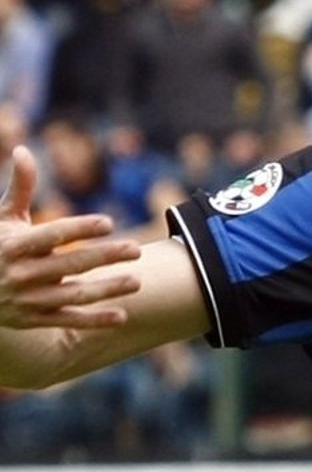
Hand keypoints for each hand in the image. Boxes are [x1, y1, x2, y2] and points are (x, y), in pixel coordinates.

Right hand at [0, 146, 139, 328]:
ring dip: (106, 290)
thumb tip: (23, 150)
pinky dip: (94, 321)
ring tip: (138, 281)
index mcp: (13, 246)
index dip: (80, 228)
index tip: (108, 222)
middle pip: (69, 264)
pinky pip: (67, 321)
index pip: (52, 235)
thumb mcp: (3, 218)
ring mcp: (26, 300)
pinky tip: (122, 316)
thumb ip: (19, 188)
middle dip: (104, 257)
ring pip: (72, 295)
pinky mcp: (33, 319)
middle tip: (136, 249)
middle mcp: (19, 274)